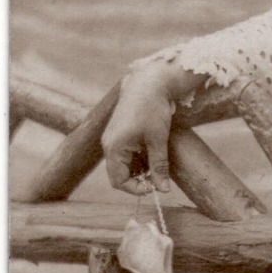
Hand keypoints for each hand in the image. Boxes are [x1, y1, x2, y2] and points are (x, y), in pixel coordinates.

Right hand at [101, 60, 192, 193]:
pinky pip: (124, 153)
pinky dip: (138, 158)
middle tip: (158, 176)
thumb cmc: (152, 109)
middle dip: (138, 179)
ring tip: (157, 160)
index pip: (118, 181)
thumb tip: (163, 190)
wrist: (148, 82)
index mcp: (114, 147)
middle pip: (119, 174)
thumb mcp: (158, 140)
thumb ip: (159, 167)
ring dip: (139, 168)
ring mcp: (112, 138)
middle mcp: (108, 144)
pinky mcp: (118, 133)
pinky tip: (152, 150)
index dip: (136, 188)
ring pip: (123, 164)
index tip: (155, 187)